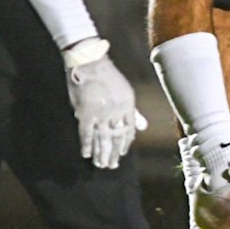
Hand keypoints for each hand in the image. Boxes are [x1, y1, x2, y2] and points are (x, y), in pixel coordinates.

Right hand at [62, 37, 146, 167]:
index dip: (124, 144)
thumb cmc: (108, 76)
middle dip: (113, 154)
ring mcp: (101, 113)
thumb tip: (143, 128)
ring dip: (101, 153)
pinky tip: (87, 155)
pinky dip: (87, 145)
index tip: (121, 154)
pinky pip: (87, 134)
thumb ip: (134, 112)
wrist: (90, 62)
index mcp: (127, 105)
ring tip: (101, 165)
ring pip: (102, 139)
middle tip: (111, 166)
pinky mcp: (86, 113)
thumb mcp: (125, 92)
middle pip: (115, 138)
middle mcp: (116, 111)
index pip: (128, 131)